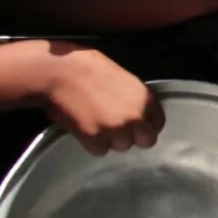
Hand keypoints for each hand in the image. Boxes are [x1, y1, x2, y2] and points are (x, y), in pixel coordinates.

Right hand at [35, 41, 163, 154]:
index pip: (158, 123)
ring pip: (121, 146)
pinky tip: (84, 128)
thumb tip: (135, 111)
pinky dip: (91, 143)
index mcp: (145, 98)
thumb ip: (133, 98)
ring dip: (110, 140)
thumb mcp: (122, 78)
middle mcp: (136, 117)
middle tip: (116, 129)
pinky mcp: (94, 139)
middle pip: (145, 141)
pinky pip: (99, 151)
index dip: (146, 125)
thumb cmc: (87, 67)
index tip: (136, 126)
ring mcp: (116, 129)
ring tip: (95, 124)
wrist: (59, 71)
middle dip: (133, 137)